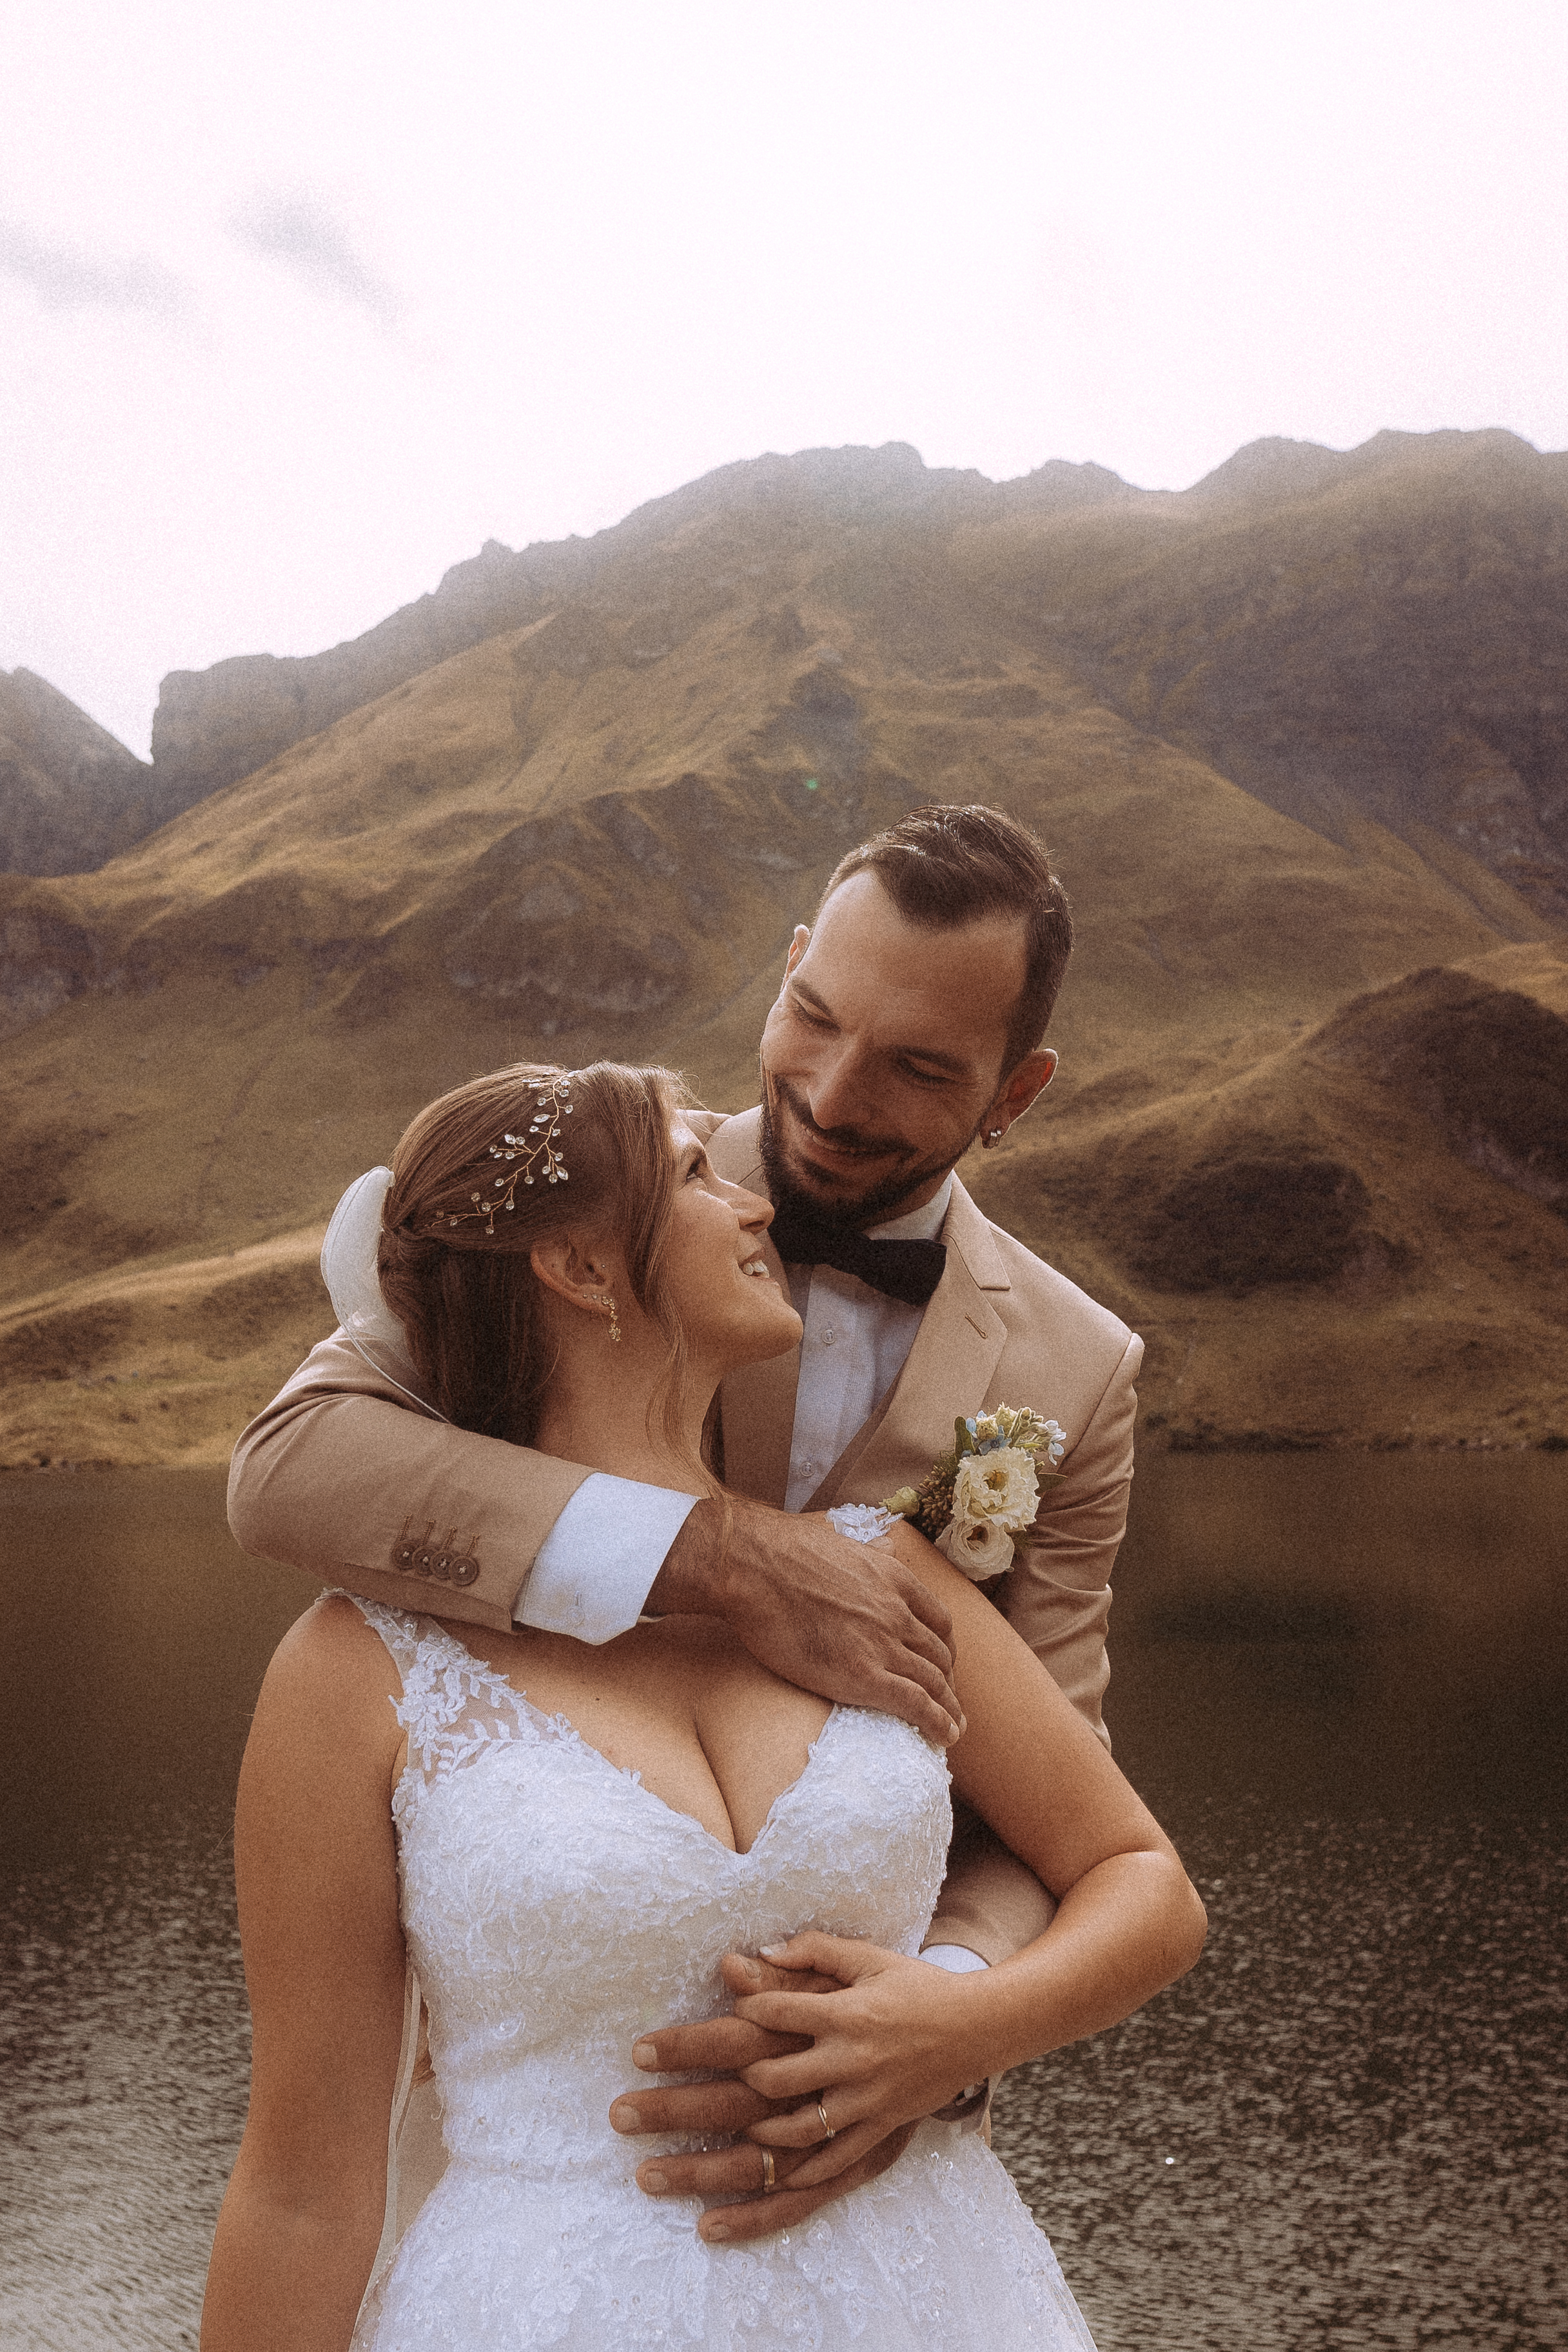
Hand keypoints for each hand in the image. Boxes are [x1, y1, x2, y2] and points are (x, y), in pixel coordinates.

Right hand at [649, 1503, 961, 1746]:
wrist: (753, 1567)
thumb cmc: (783, 1552)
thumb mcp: (844, 1541)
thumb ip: (871, 1551)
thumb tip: (885, 1544)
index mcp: (895, 1578)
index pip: (939, 1621)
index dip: (945, 1648)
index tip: (942, 1665)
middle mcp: (898, 1611)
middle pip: (940, 1655)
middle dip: (948, 1682)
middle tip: (946, 1703)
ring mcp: (883, 1643)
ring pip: (934, 1683)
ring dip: (949, 1709)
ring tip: (953, 1729)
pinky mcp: (862, 1675)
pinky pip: (916, 1704)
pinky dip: (938, 1722)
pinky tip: (944, 1737)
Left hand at [730, 1934, 990, 2184]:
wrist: (976, 2027)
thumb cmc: (919, 1987)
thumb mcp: (870, 1959)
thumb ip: (816, 1950)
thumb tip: (763, 1951)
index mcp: (845, 2013)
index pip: (776, 2013)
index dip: (748, 2009)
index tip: (741, 2008)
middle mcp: (851, 2060)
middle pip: (776, 2078)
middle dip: (745, 2074)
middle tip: (738, 2068)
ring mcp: (867, 2099)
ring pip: (800, 2128)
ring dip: (764, 2130)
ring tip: (747, 2124)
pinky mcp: (883, 2125)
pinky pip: (838, 2159)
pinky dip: (807, 2173)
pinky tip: (783, 2178)